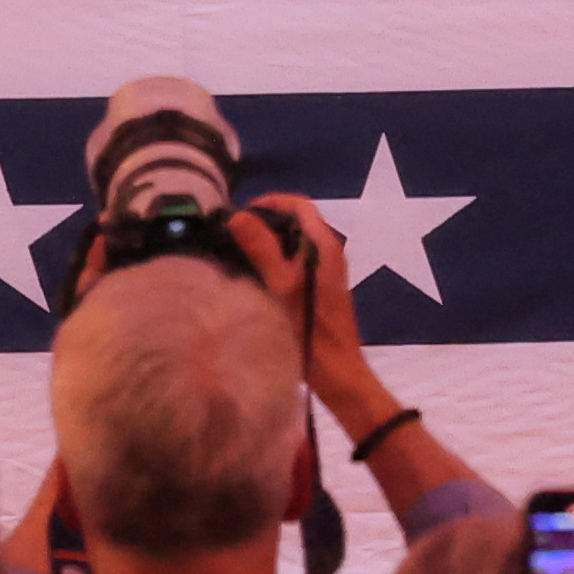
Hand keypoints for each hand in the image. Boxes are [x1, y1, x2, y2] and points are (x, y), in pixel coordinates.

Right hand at [242, 187, 400, 434]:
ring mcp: (327, 270)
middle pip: (297, 221)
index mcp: (324, 245)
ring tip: (238, 251)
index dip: (271, 201)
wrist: (339, 373)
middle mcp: (329, 252)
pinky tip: (256, 275)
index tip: (241, 212)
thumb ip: (262, 249)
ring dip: (270, 241)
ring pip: (296, 241)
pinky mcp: (321, 287)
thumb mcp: (281, 287)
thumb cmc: (311, 330)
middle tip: (234, 232)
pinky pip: (297, 260)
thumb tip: (238, 216)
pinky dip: (277, 259)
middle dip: (266, 220)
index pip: (300, 204)